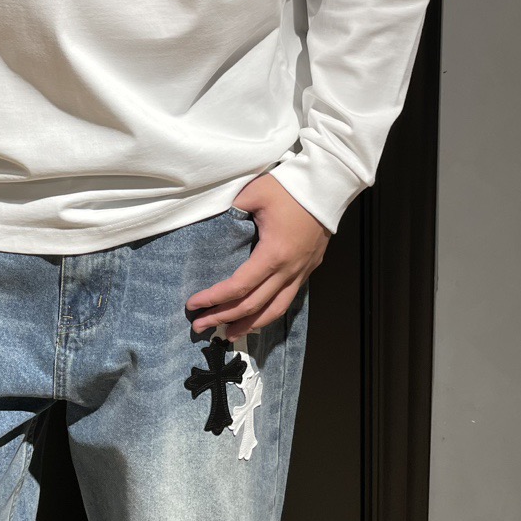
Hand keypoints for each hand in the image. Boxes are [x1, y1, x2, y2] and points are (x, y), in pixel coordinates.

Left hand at [185, 172, 330, 341]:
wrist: (327, 186)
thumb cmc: (289, 187)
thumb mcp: (253, 193)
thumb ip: (233, 211)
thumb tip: (219, 225)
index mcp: (274, 254)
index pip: (239, 287)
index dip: (215, 298)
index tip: (193, 304)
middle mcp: (289, 270)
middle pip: (254, 306)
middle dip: (224, 318)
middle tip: (199, 326)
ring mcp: (301, 271)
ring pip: (275, 310)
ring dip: (249, 324)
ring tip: (228, 334)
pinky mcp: (308, 268)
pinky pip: (287, 299)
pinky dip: (269, 313)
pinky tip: (256, 317)